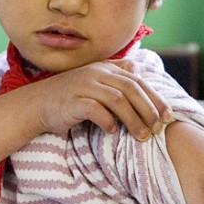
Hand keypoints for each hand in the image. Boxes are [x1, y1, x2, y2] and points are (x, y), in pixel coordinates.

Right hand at [30, 59, 172, 141]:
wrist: (35, 104)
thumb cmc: (70, 96)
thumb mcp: (94, 81)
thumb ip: (116, 74)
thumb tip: (139, 70)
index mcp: (105, 68)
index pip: (138, 81)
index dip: (155, 98)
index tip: (168, 116)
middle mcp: (96, 74)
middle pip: (131, 89)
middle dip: (149, 110)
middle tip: (159, 128)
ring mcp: (84, 86)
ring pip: (118, 100)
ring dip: (133, 120)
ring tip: (143, 135)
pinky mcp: (72, 102)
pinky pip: (96, 110)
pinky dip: (108, 121)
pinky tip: (114, 132)